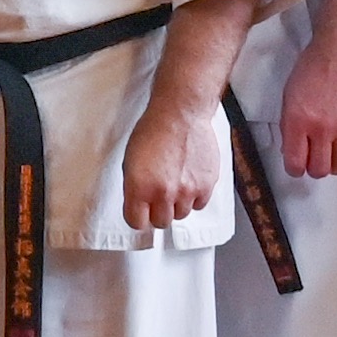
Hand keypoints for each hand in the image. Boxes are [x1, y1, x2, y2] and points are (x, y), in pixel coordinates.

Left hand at [120, 95, 224, 233]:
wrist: (180, 114)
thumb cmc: (153, 131)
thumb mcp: (130, 160)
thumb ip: (135, 188)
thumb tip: (139, 206)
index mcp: (139, 187)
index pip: (137, 223)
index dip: (138, 217)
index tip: (140, 212)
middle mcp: (163, 193)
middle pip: (161, 222)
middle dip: (158, 212)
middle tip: (158, 197)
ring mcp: (187, 191)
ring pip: (181, 215)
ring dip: (177, 204)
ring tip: (175, 184)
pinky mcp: (206, 185)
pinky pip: (199, 205)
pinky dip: (195, 197)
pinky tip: (189, 180)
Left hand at [279, 18, 336, 179]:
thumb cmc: (314, 67)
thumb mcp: (289, 95)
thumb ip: (289, 125)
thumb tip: (292, 149)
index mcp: (298, 120)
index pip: (295, 163)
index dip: (295, 169)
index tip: (297, 167)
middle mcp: (322, 128)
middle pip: (319, 169)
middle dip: (314, 169)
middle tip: (315, 162)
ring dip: (335, 166)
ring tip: (332, 159)